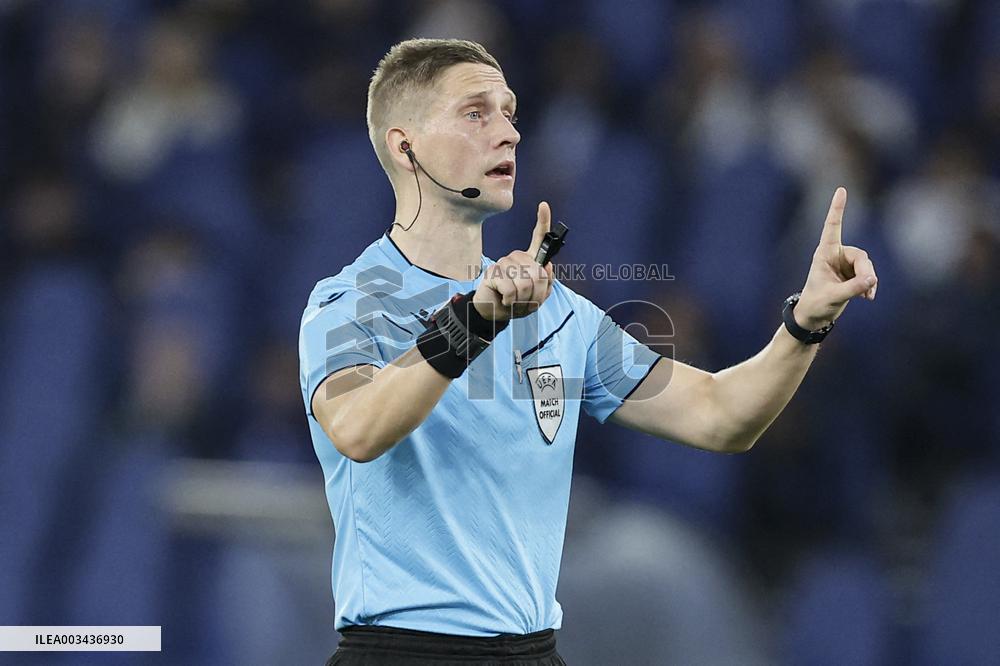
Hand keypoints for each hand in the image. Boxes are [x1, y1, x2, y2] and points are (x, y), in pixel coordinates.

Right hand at [473, 201, 555, 321]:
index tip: (543, 205)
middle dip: (535, 294)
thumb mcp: (538, 297)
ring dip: (522, 300)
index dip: (543, 221)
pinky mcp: (493, 272)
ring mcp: (504, 263)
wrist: (495, 313)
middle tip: (525, 301)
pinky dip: (511, 301)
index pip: (538, 238)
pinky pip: (511, 289)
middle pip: (537, 273)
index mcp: (530, 260)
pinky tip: (505, 300)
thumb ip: (546, 282)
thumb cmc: (517, 303)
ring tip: (514, 301)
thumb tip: (548, 266)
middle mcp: (517, 257)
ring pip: (525, 283)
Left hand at [795, 187, 877, 329]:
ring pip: (866, 266)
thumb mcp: (833, 297)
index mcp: (824, 254)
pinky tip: (868, 297)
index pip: (832, 227)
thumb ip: (852, 288)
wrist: (814, 317)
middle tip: (868, 288)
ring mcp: (845, 264)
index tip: (841, 190)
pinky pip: (868, 275)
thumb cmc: (816, 304)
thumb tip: (872, 280)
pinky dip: (870, 285)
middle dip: (866, 272)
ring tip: (867, 296)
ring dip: (869, 281)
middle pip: (860, 256)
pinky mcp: (852, 274)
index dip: (837, 209)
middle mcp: (835, 255)